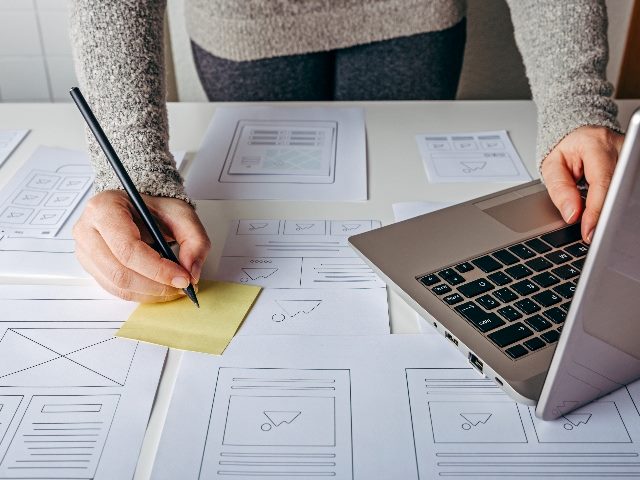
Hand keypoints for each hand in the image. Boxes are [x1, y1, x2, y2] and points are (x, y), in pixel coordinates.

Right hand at [73, 190, 210, 301]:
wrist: (138, 208)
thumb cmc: (154, 208)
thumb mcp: (182, 213)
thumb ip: (195, 240)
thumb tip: (191, 272)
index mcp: (104, 208)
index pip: (128, 248)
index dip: (157, 269)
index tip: (182, 278)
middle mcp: (87, 229)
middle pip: (120, 272)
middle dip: (156, 285)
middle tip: (182, 286)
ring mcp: (85, 251)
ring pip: (118, 286)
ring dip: (151, 293)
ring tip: (173, 287)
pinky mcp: (91, 267)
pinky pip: (116, 290)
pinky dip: (142, 294)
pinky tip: (159, 288)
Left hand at [541, 126, 623, 242]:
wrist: (580, 135)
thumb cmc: (567, 150)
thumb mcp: (552, 166)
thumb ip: (560, 190)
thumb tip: (571, 215)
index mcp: (597, 145)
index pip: (601, 183)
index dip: (596, 210)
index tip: (590, 231)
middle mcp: (620, 148)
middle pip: (619, 188)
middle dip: (607, 214)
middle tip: (596, 234)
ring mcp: (631, 157)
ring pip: (626, 190)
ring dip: (614, 209)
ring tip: (601, 223)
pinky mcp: (634, 166)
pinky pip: (627, 188)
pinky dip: (618, 202)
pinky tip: (610, 211)